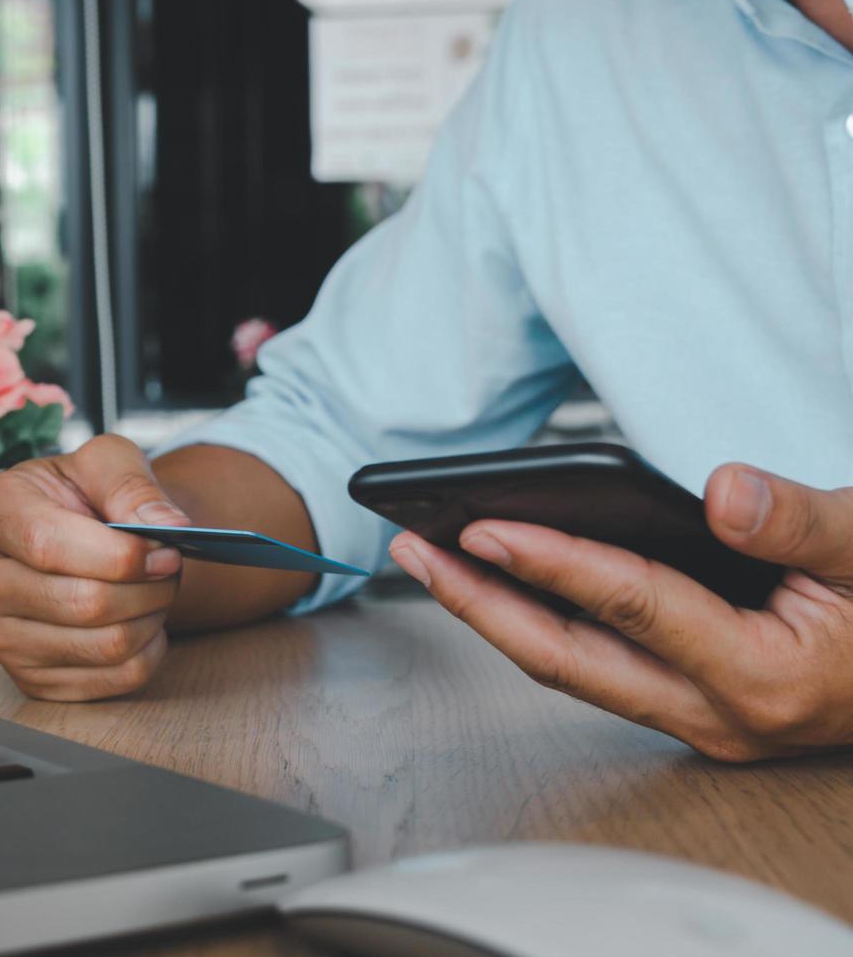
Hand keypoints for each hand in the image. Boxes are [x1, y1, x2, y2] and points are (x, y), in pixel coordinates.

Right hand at [0, 434, 189, 700]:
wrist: (64, 534)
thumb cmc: (78, 494)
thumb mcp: (102, 462)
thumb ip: (132, 485)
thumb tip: (168, 527)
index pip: (48, 545)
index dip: (118, 554)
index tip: (164, 550)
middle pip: (81, 603)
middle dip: (147, 587)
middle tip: (170, 567)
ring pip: (102, 646)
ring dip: (151, 618)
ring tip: (155, 589)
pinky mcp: (26, 678)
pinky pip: (112, 681)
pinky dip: (146, 652)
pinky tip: (140, 620)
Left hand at [388, 463, 852, 761]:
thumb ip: (803, 522)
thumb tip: (722, 491)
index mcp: (764, 677)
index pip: (631, 606)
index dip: (553, 561)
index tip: (484, 526)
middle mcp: (718, 716)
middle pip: (567, 658)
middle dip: (477, 603)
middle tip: (411, 549)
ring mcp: (699, 723)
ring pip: (571, 669)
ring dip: (495, 615)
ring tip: (434, 559)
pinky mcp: (690, 712)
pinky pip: (595, 669)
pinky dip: (539, 624)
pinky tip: (502, 586)